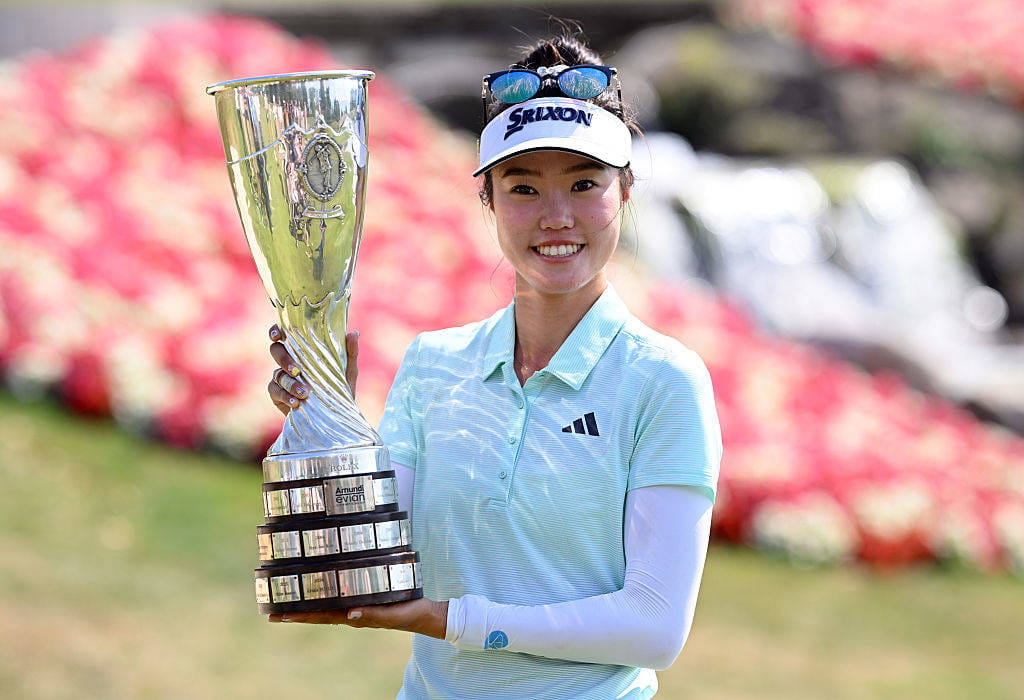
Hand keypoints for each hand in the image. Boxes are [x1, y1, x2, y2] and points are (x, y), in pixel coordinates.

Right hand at [267, 324, 359, 414]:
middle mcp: (289, 362)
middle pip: (276, 351)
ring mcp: (281, 379)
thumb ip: (350, 353)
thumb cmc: (340, 390)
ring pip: (278, 374)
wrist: (334, 418)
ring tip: (304, 393)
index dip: (276, 331)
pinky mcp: (277, 395)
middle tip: (297, 370)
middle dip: (284, 359)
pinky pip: (275, 391)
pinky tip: (296, 403)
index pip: (284, 336)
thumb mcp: (348, 373)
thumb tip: (354, 333)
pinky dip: (285, 396)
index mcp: (302, 352)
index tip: (278, 335)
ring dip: (290, 383)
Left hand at [268, 597, 447, 639]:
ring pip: (326, 606)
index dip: (299, 615)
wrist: (424, 614)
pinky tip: (321, 589)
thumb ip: (372, 615)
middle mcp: (351, 612)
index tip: (279, 614)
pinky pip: (340, 597)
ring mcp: (357, 606)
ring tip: (288, 600)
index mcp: (354, 616)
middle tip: (271, 610)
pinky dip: (325, 595)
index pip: (320, 616)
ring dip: (307, 604)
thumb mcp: (391, 614)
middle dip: (295, 611)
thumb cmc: (408, 614)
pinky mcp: (365, 598)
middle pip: (317, 613)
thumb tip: (349, 614)